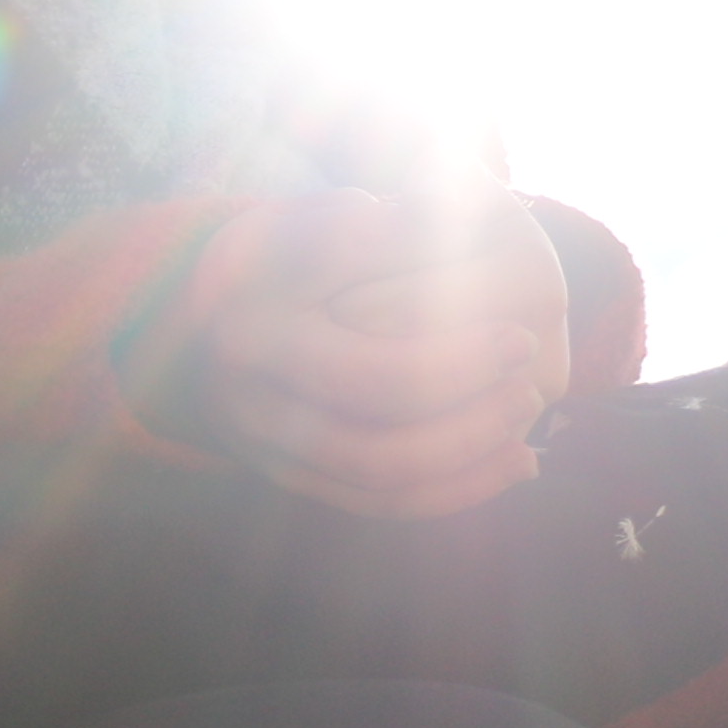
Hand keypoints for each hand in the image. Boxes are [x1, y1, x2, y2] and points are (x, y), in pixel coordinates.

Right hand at [197, 192, 567, 522]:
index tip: (522, 332)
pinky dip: (454, 490)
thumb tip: (440, 234)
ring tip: (528, 408)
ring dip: (470, 452)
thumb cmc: (276, 256)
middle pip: (375, 429)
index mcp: (253, 329)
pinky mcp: (291, 479)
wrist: (199, 318)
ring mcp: (265, 449)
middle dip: (469, 409)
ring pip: (383, 476)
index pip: (366, 354)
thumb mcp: (311, 222)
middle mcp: (248, 401)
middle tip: (528, 362)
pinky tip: (513, 461)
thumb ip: (376, 231)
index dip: (455, 355)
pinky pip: (380, 504)